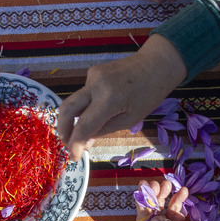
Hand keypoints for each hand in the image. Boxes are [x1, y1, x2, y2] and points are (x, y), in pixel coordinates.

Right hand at [57, 34, 186, 161]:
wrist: (156, 63)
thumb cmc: (150, 94)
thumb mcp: (130, 119)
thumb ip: (105, 130)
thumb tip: (85, 141)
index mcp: (109, 99)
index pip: (83, 125)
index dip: (75, 144)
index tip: (73, 157)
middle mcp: (95, 85)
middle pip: (67, 109)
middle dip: (63, 129)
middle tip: (68, 144)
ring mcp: (92, 76)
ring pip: (74, 102)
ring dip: (75, 119)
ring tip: (84, 133)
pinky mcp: (92, 72)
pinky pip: (83, 94)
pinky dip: (85, 107)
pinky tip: (98, 111)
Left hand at [135, 178, 219, 220]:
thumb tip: (153, 219)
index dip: (142, 204)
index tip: (144, 186)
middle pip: (152, 217)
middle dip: (152, 198)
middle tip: (158, 182)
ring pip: (164, 214)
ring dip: (165, 198)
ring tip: (170, 184)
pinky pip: (176, 216)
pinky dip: (177, 203)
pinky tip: (184, 193)